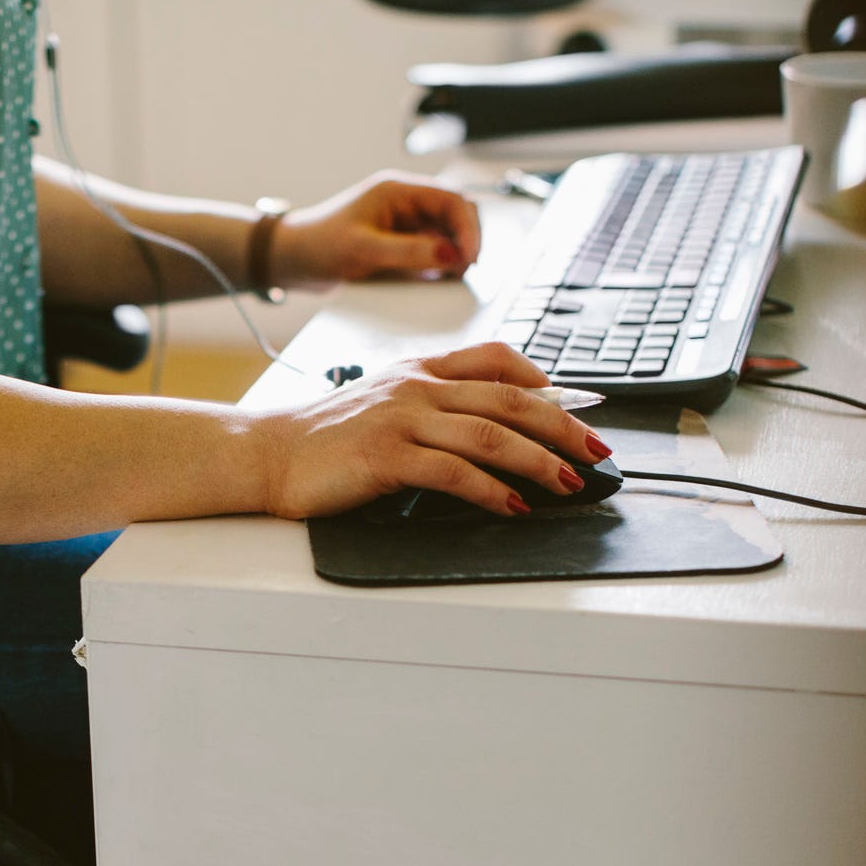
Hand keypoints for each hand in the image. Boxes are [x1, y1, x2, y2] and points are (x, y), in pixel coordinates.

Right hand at [249, 343, 612, 519]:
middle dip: (563, 424)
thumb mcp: (384, 402)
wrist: (269, 453)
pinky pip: (453, 472)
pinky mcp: (387, 456)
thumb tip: (490, 429)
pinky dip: (491, 491)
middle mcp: (417, 387)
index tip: (581, 404)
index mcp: (420, 369)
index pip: (498, 359)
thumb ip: (433, 404)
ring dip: (539, 461)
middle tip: (596, 449)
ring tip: (568, 482)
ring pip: (491, 435)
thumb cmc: (325, 437)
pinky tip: (512, 506)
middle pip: (510, 399)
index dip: (546, 380)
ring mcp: (402, 419)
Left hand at [271, 171, 482, 289]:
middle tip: (465, 271)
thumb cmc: (318, 245)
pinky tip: (438, 281)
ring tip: (452, 278)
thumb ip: (408, 251)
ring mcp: (406, 225)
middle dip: (466, 241)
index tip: (470, 256)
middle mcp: (407, 204)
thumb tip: (450, 254)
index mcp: (398, 191)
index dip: (468, 227)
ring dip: (456, 254)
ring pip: (448, 235)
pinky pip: (433, 252)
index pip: (452, 199)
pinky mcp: (401, 245)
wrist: (292, 260)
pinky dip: (441, 266)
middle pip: (457, 215)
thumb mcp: (363, 250)